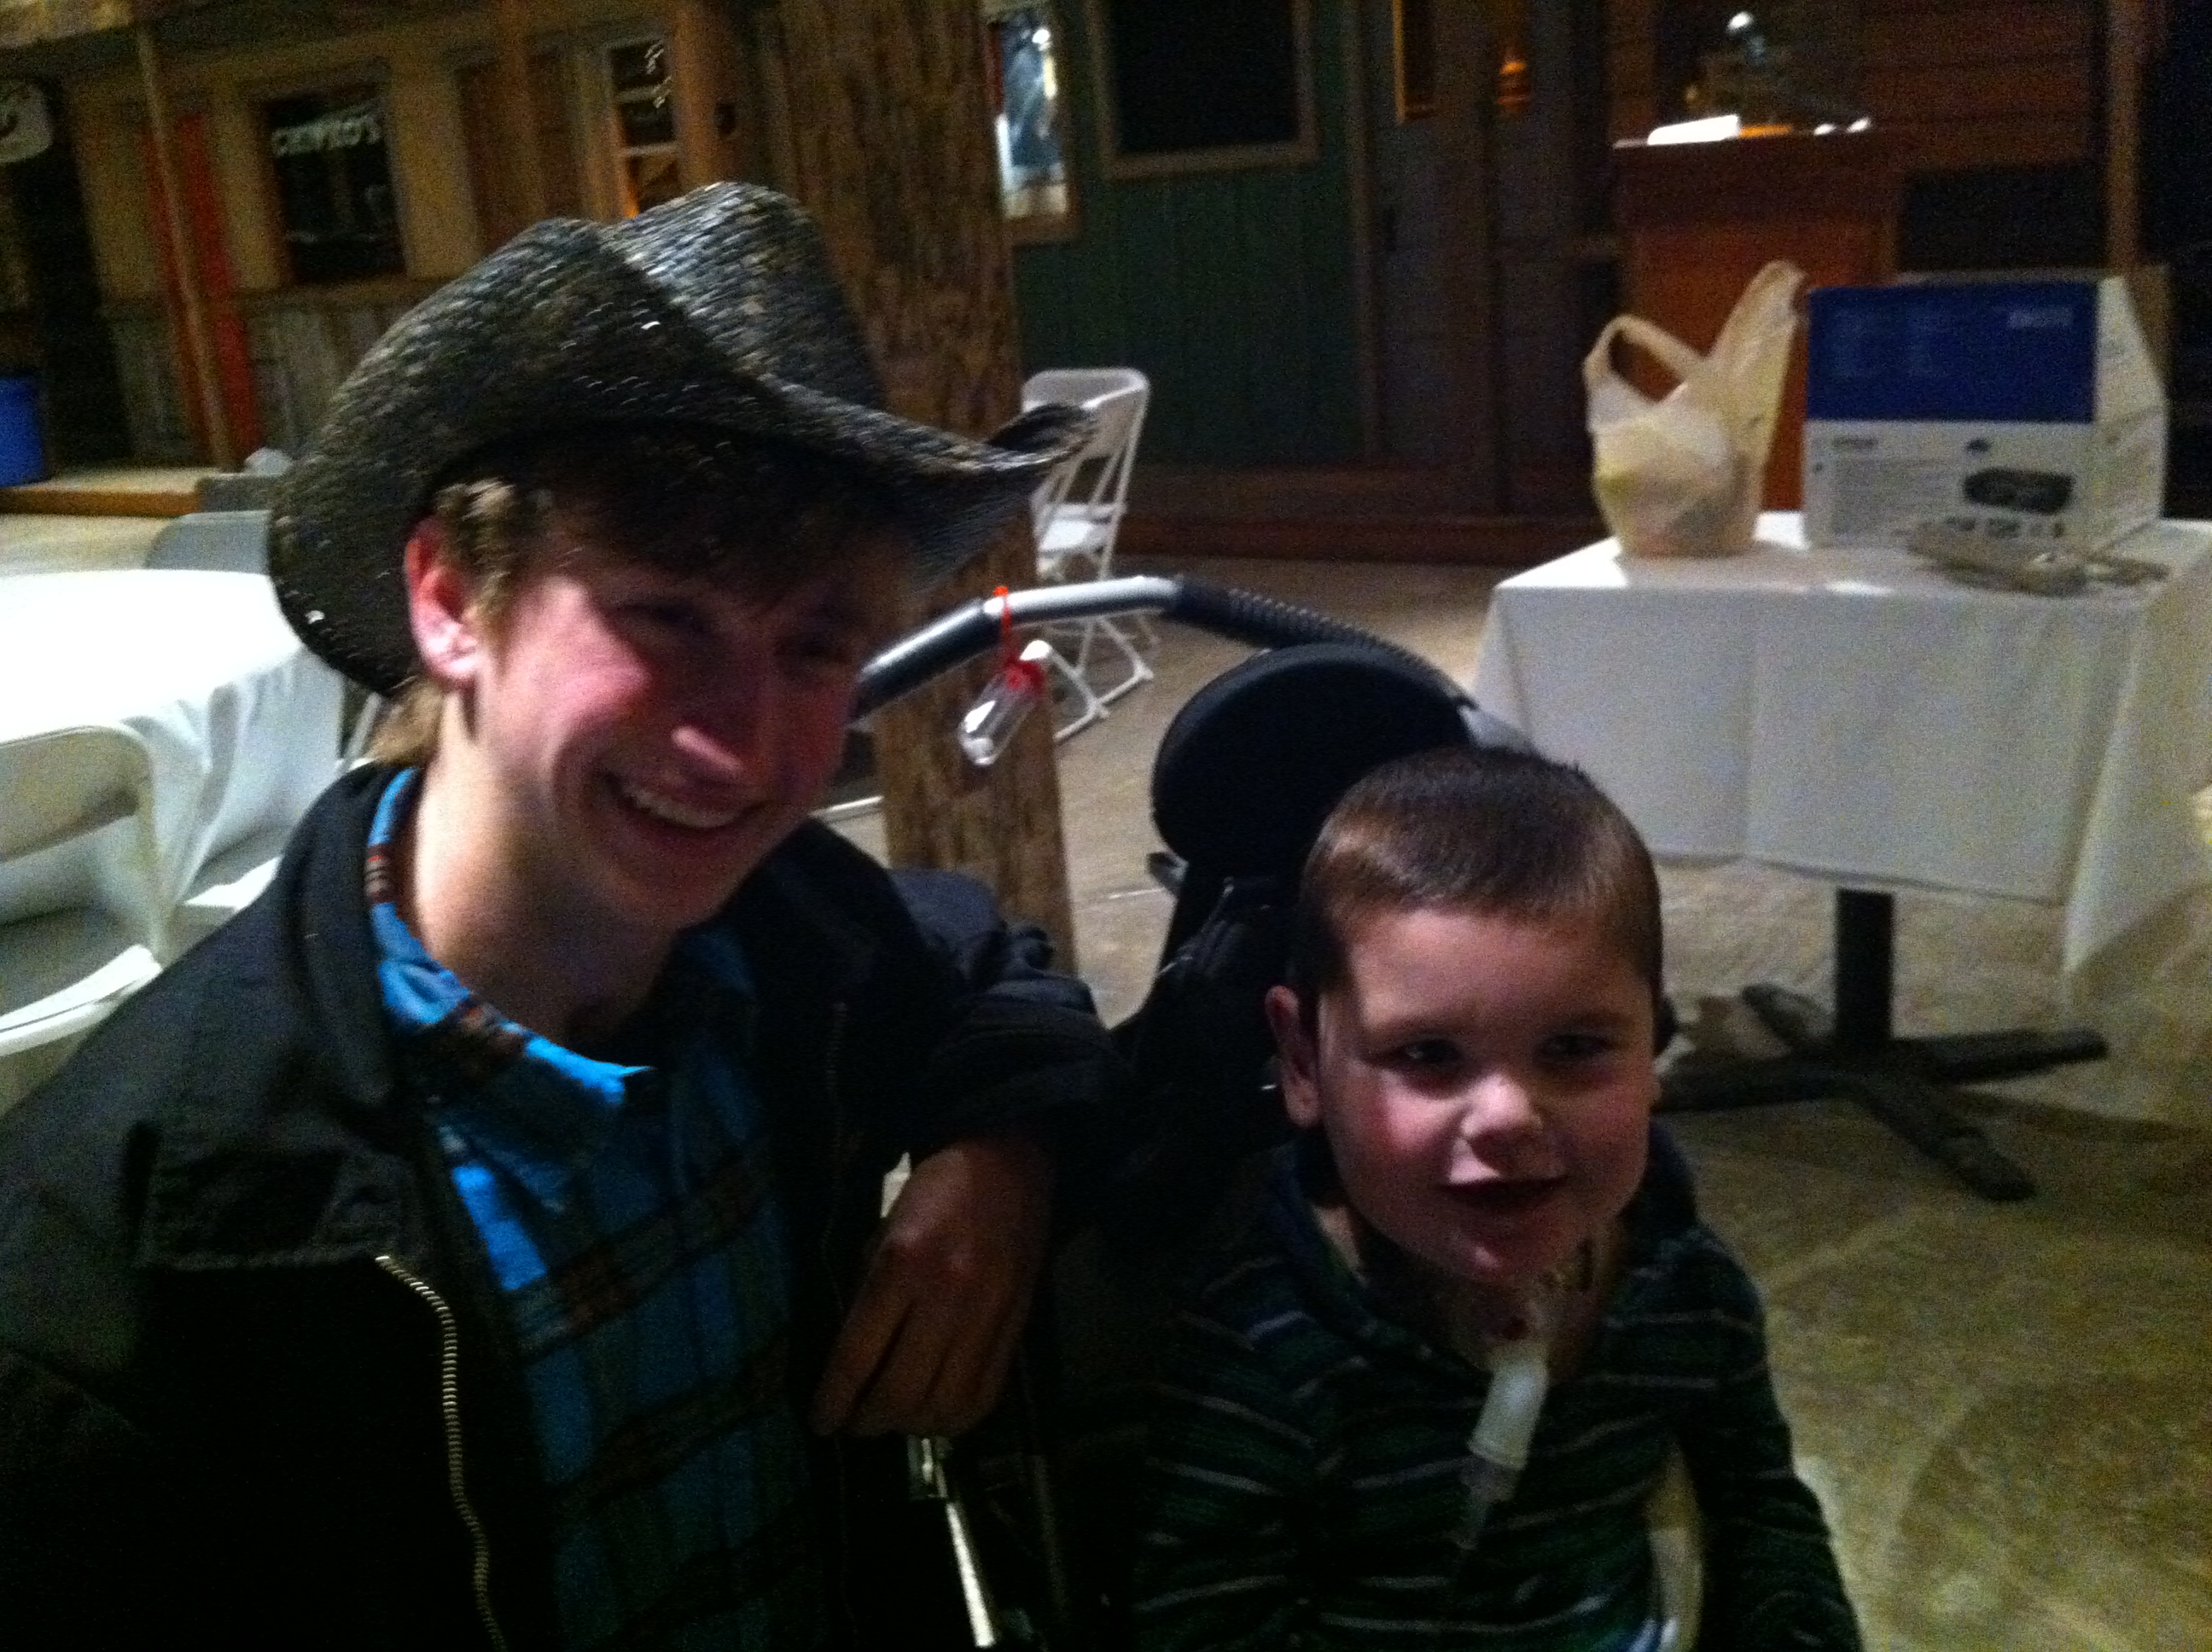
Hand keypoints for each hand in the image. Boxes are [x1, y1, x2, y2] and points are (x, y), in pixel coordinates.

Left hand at [809, 1130, 1052, 1437]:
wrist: (1006, 1166)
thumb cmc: (932, 1195)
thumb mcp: (882, 1233)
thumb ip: (866, 1297)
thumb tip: (847, 1367)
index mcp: (902, 1263)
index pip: (858, 1356)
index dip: (834, 1400)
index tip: (820, 1422)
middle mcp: (947, 1293)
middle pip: (901, 1391)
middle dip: (869, 1421)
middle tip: (854, 1425)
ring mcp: (987, 1313)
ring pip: (944, 1404)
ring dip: (912, 1427)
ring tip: (893, 1421)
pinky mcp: (1016, 1325)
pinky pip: (984, 1394)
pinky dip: (955, 1419)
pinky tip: (935, 1416)